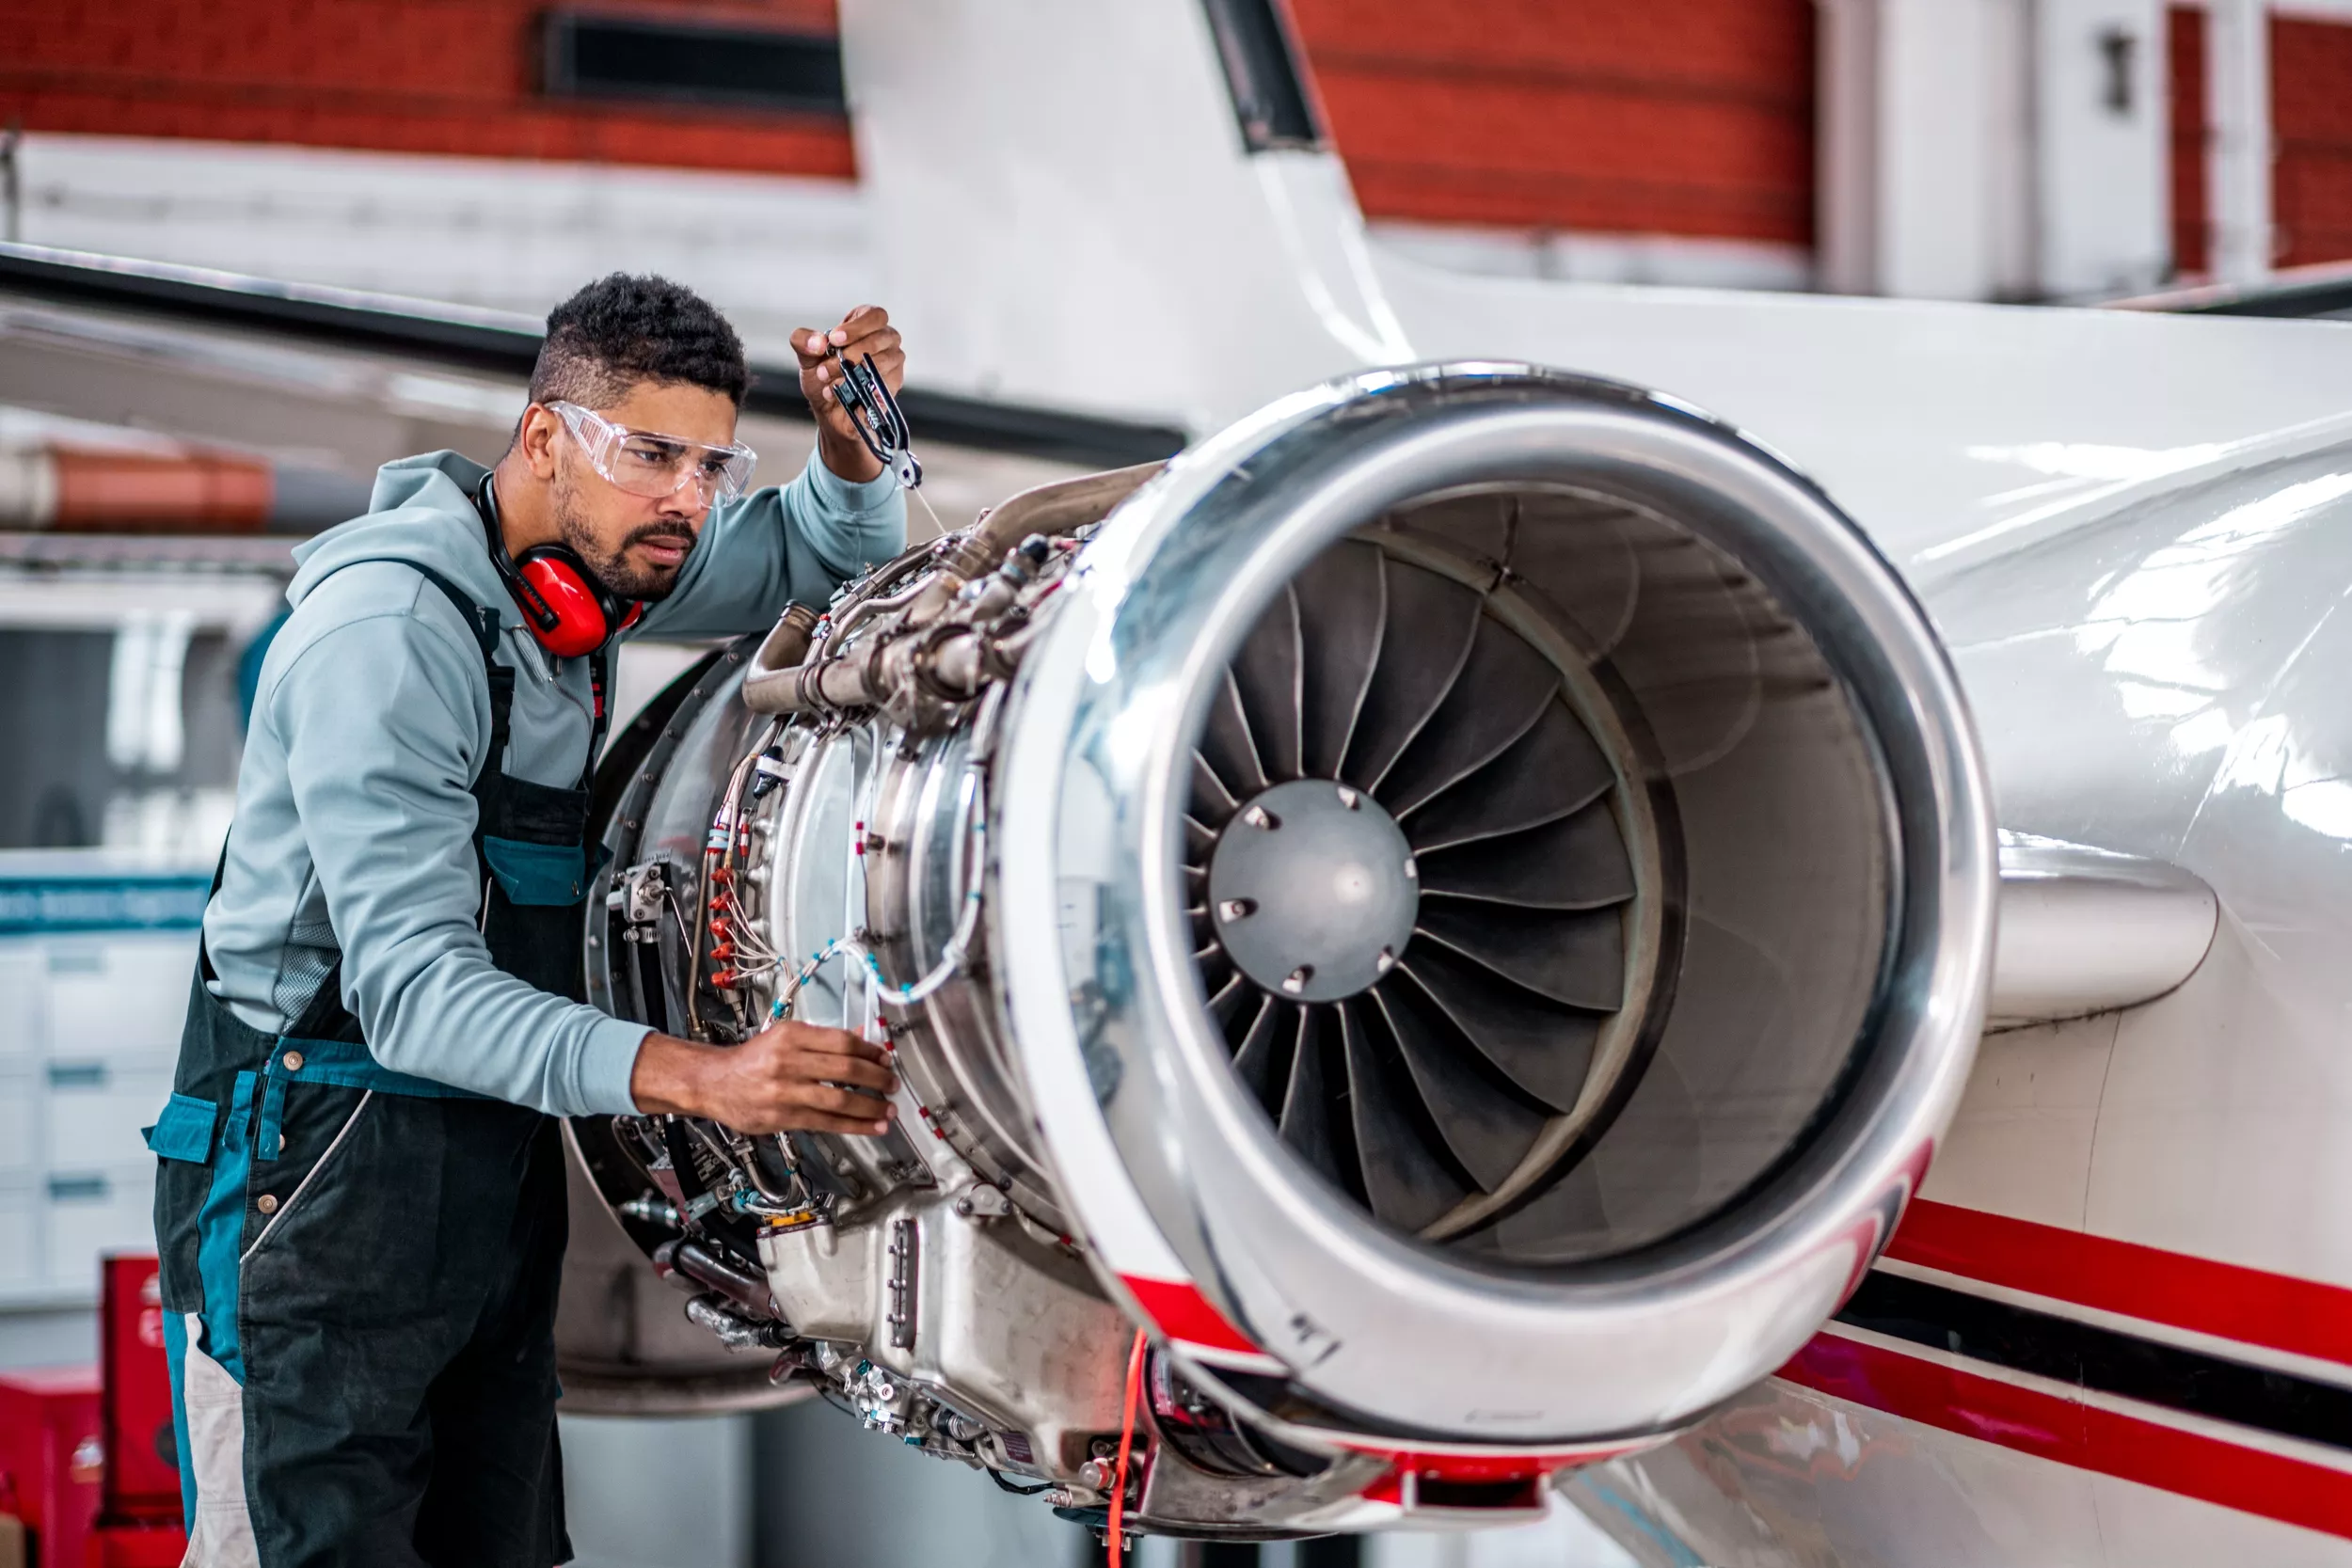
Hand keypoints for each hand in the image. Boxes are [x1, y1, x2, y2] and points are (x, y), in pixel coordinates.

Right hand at [629, 1020, 899, 1135]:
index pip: (842, 1042)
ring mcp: (785, 1091)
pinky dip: (854, 1125)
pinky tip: (871, 1126)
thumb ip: (822, 1040)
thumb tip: (861, 1038)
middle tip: (893, 1084)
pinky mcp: (783, 1117)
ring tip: (888, 1109)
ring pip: (839, 1100)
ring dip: (871, 1106)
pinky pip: (827, 1123)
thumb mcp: (784, 1037)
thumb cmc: (752, 1059)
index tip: (886, 1059)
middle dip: (877, 1079)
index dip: (870, 1052)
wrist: (713, 1083)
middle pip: (846, 1070)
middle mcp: (788, 1061)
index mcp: (791, 1035)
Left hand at [795, 304, 904, 485]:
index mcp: (866, 324)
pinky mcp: (893, 385)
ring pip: (881, 361)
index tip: (834, 340)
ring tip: (829, 381)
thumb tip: (818, 342)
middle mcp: (886, 340)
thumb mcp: (806, 356)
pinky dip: (858, 388)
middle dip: (849, 353)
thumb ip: (803, 341)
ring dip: (851, 372)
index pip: (874, 315)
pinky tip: (840, 393)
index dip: (856, 326)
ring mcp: (893, 362)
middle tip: (825, 368)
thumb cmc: (823, 376)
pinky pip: (882, 384)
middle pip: (879, 338)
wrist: (829, 410)